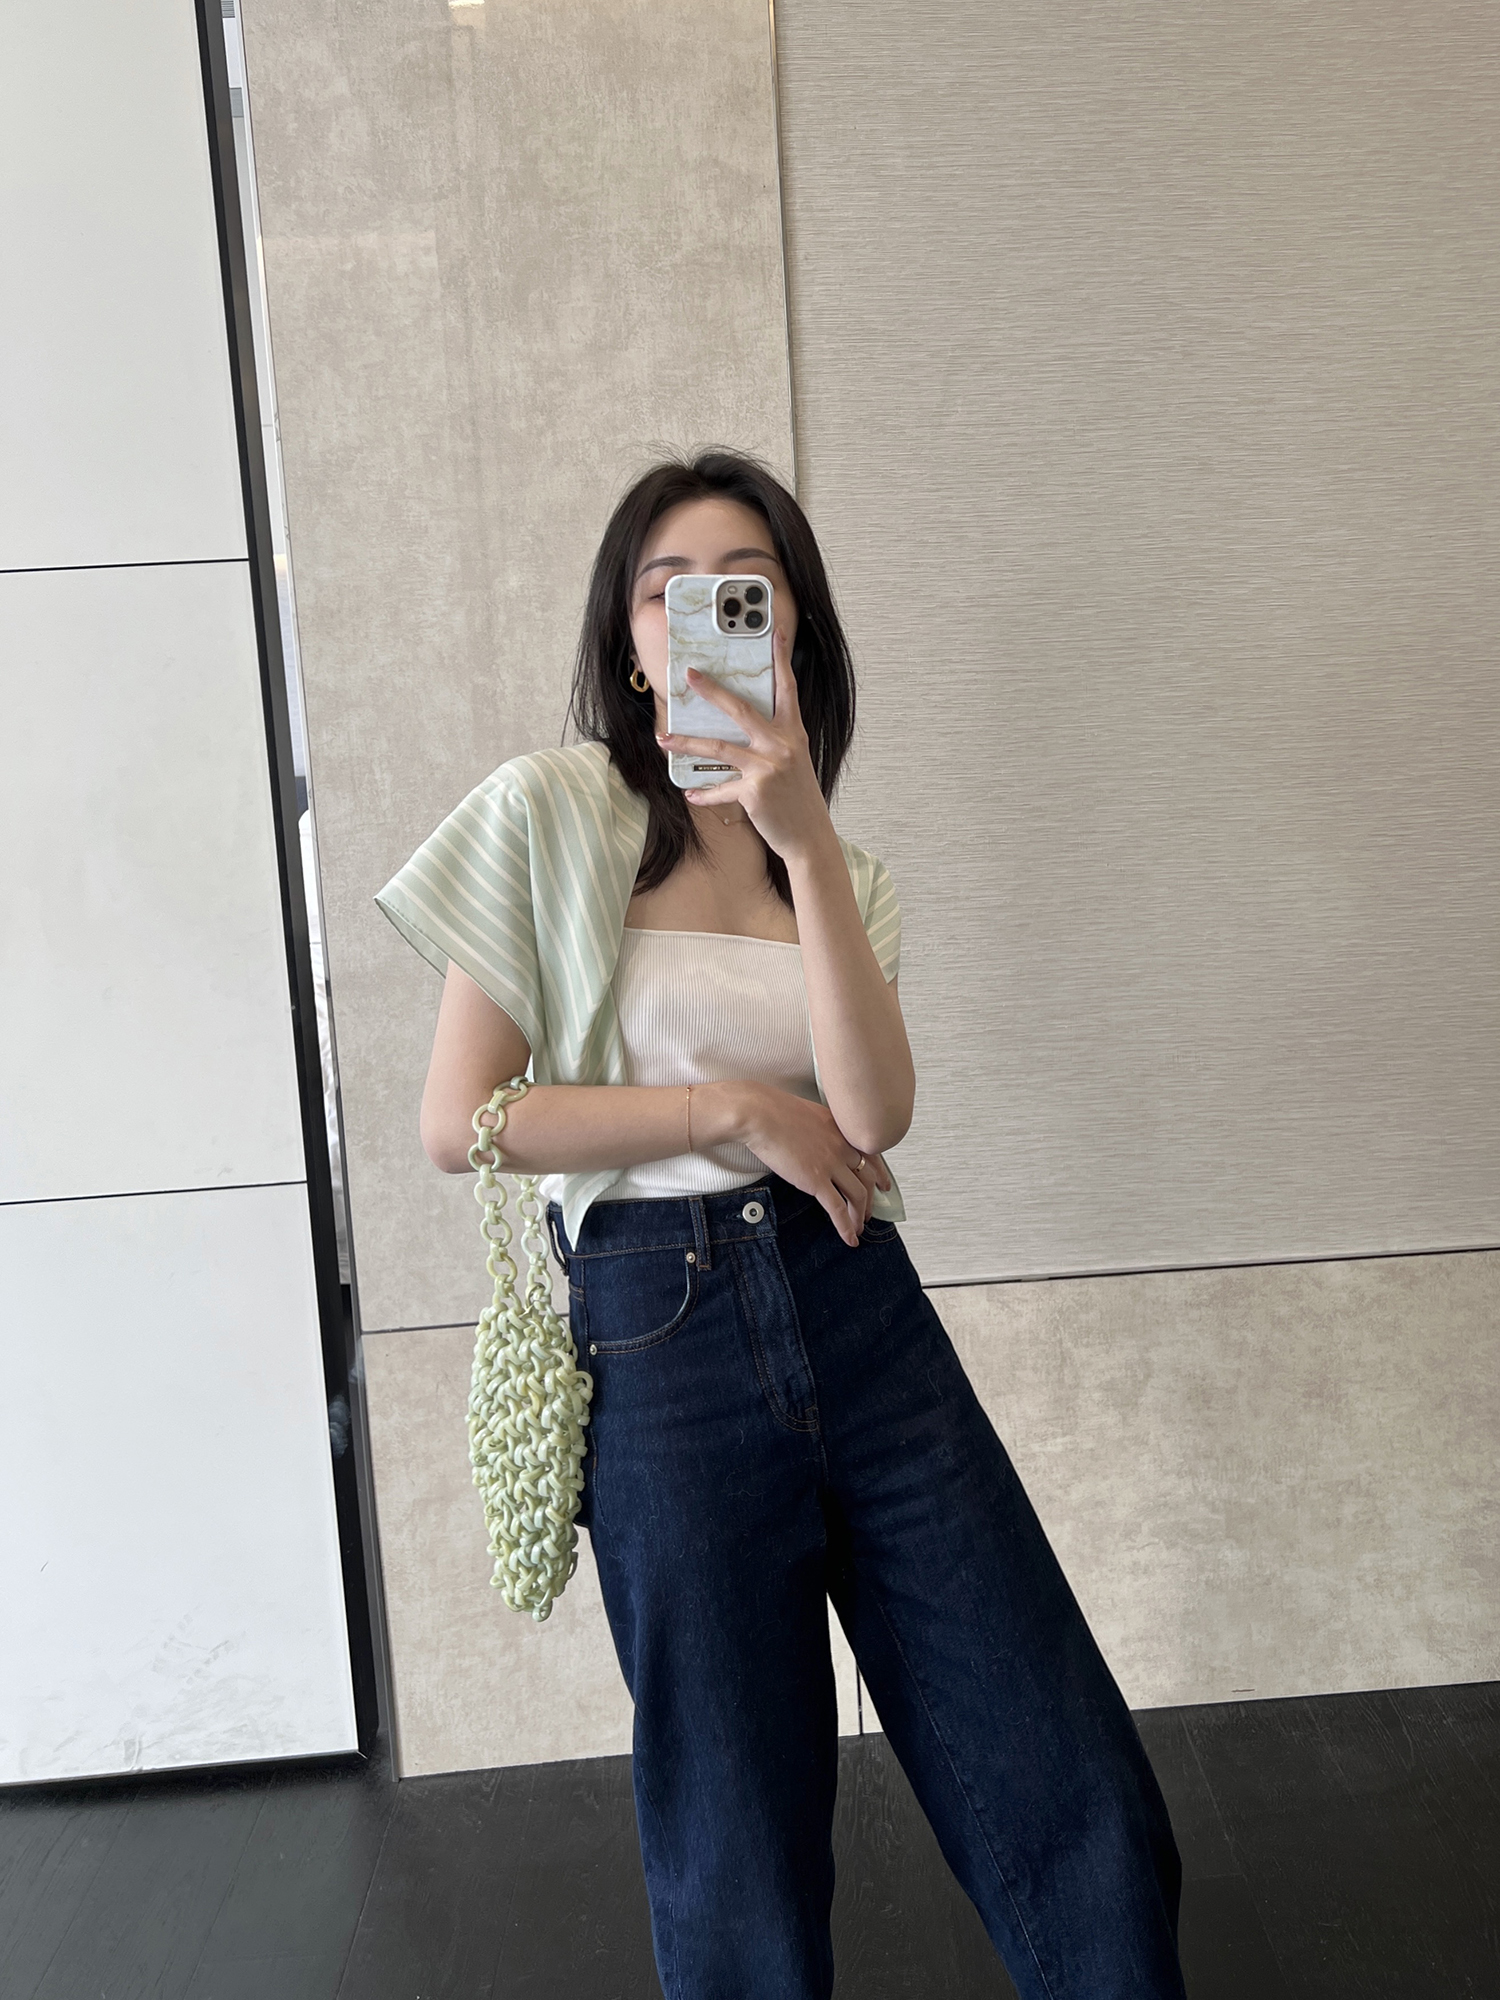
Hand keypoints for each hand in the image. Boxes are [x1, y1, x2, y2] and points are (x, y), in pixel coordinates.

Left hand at [655, 626, 832, 864]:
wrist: (809, 836)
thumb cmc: (798, 798)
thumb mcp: (794, 762)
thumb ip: (774, 741)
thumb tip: (742, 728)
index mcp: (793, 733)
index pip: (787, 688)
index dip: (781, 659)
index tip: (776, 632)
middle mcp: (782, 746)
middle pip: (741, 710)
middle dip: (712, 691)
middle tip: (689, 676)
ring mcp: (767, 768)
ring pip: (719, 748)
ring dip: (686, 744)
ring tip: (663, 739)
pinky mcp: (754, 792)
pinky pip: (720, 788)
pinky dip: (703, 793)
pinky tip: (690, 794)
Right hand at [734, 1084, 891, 1247]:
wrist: (760, 1114)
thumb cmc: (775, 1110)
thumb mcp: (810, 1114)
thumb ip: (822, 1130)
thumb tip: (819, 1141)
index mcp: (842, 1129)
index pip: (871, 1155)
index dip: (880, 1174)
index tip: (883, 1184)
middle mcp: (842, 1146)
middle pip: (868, 1178)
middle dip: (871, 1198)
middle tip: (870, 1211)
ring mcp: (832, 1163)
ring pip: (858, 1195)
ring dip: (860, 1215)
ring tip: (858, 1227)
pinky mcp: (816, 1180)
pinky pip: (838, 1208)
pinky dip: (846, 1226)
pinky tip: (849, 1237)